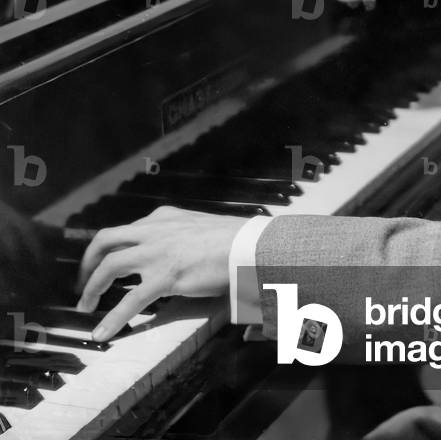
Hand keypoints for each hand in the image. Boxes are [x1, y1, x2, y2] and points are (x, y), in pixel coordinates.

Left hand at [77, 206, 245, 340]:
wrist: (247, 245)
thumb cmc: (231, 240)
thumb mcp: (196, 228)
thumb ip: (177, 236)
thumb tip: (172, 253)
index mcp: (162, 218)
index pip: (125, 230)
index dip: (107, 248)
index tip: (101, 262)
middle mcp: (154, 230)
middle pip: (105, 240)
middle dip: (88, 263)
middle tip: (83, 283)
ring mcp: (157, 252)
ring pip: (109, 266)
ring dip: (92, 288)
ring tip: (85, 307)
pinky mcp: (165, 276)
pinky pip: (130, 300)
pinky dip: (112, 318)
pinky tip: (103, 332)